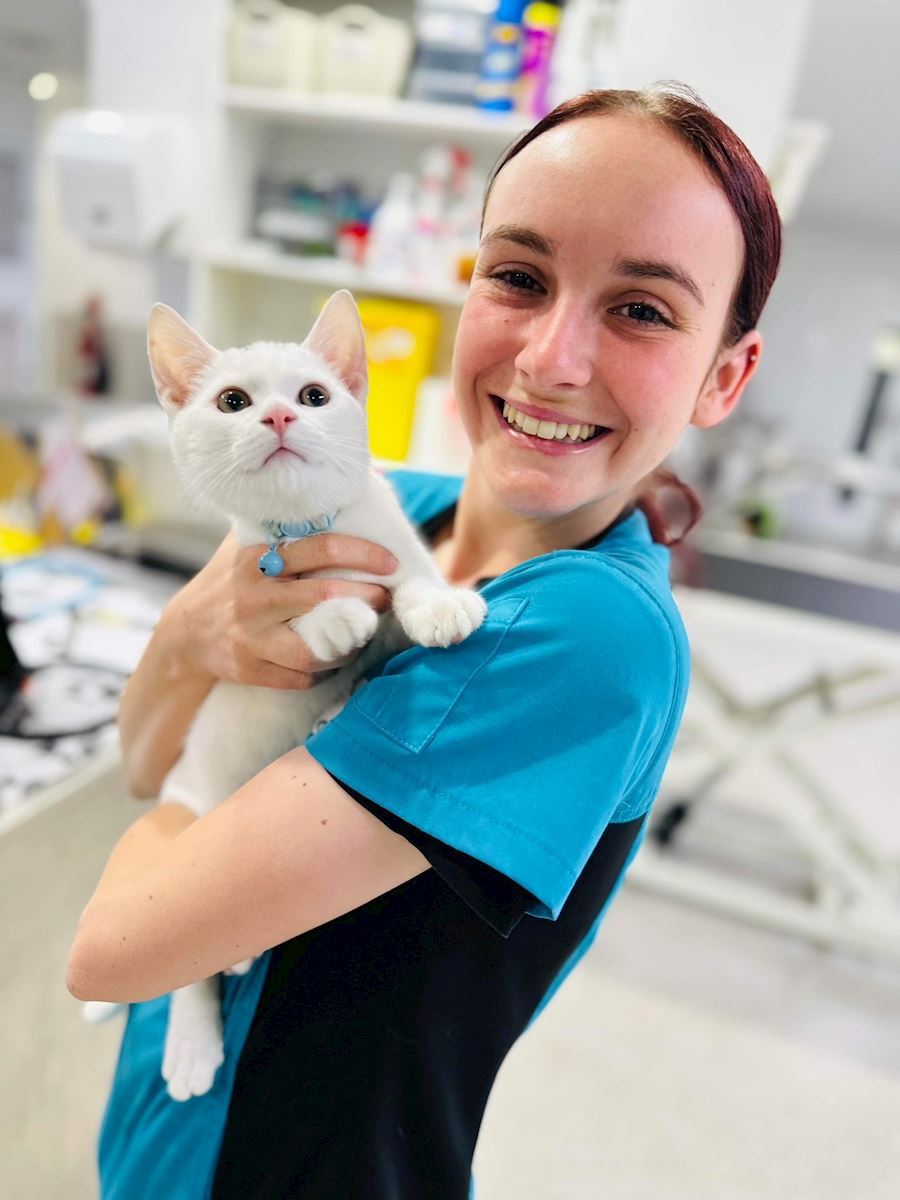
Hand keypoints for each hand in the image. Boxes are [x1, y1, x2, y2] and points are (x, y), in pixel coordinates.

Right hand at [161, 531, 396, 689]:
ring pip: (313, 648)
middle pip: (324, 595)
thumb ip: (290, 519)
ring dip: (348, 642)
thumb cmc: (233, 579)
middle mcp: (254, 595)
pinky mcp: (249, 668)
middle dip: (367, 597)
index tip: (391, 562)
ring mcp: (251, 636)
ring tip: (363, 632)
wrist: (185, 632)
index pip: (320, 548)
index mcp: (259, 557)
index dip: (363, 553)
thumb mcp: (251, 541)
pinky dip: (324, 671)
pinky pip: (299, 677)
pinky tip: (333, 657)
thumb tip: (358, 481)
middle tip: (386, 597)